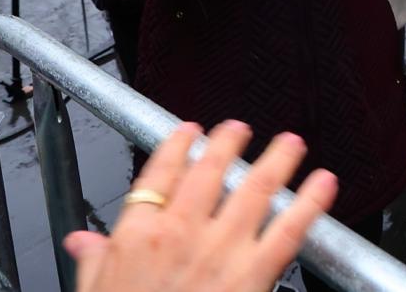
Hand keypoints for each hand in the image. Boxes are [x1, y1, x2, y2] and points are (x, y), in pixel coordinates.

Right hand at [65, 120, 337, 291]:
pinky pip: (288, 229)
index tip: (191, 133)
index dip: (179, 145)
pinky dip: (309, 202)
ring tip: (290, 143)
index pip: (160, 173)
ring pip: (255, 189)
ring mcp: (220, 250)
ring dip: (276, 160)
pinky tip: (324, 184)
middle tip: (240, 129)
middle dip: (228, 143)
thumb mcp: (96, 291)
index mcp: (139, 235)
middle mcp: (181, 233)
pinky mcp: (253, 274)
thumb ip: (94, 260)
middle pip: (210, 171)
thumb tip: (82, 241)